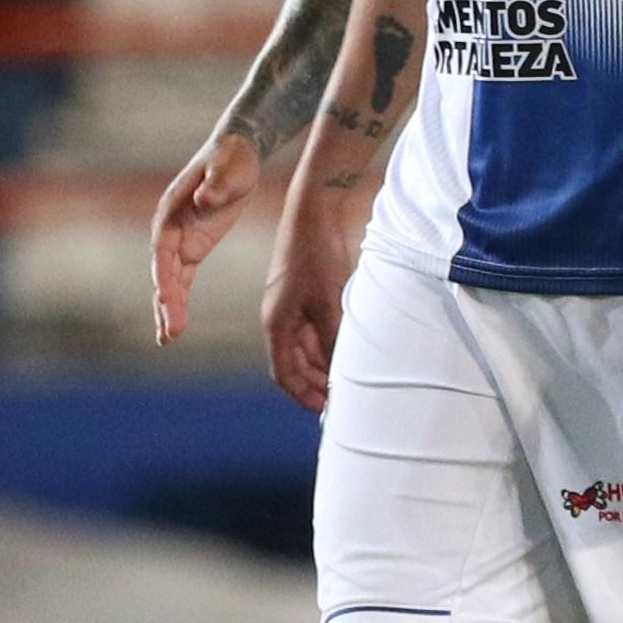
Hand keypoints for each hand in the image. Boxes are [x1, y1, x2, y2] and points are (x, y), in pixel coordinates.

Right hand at [150, 123, 262, 341]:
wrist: (237, 150)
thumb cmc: (231, 157)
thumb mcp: (228, 167)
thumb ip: (216, 184)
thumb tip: (206, 199)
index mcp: (170, 213)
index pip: (164, 252)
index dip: (164, 277)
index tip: (167, 302)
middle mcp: (169, 230)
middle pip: (163, 272)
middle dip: (165, 302)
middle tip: (170, 332)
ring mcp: (180, 241)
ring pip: (170, 282)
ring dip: (168, 309)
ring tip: (167, 338)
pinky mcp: (194, 247)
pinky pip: (182, 280)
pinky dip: (178, 301)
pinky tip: (175, 325)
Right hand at [255, 196, 351, 413]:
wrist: (314, 213)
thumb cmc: (317, 256)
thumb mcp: (329, 301)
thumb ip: (332, 337)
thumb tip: (338, 370)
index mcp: (276, 323)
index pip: (284, 373)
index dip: (303, 394)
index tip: (324, 409)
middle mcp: (278, 318)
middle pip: (294, 363)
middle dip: (315, 383)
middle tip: (341, 399)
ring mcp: (290, 306)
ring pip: (305, 347)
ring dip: (322, 365)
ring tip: (346, 379)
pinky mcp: (303, 294)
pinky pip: (313, 329)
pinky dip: (327, 344)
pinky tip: (346, 349)